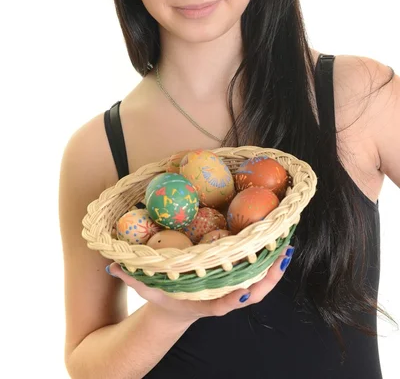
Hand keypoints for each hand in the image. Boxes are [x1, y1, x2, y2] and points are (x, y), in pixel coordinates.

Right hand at [106, 246, 293, 324]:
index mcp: (205, 303)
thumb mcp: (146, 289)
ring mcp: (234, 289)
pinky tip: (277, 232)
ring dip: (275, 263)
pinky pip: (258, 269)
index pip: (222, 304)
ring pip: (262, 281)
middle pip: (253, 291)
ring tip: (287, 239)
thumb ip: (131, 277)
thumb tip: (113, 265)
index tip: (243, 288)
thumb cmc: (163, 297)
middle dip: (269, 275)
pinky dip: (269, 255)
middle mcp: (224, 297)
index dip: (234, 296)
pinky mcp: (238, 278)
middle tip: (282, 252)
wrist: (177, 308)